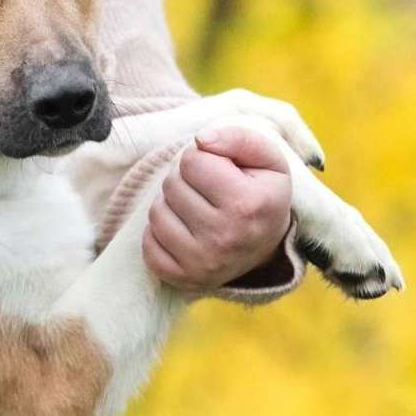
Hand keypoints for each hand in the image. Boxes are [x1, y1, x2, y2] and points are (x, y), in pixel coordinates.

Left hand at [142, 126, 292, 294]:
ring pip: (156, 212)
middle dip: (185, 180)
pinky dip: (160, 232)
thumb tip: (201, 140)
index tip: (221, 171)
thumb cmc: (261, 194)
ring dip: (171, 204)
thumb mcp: (266, 160)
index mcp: (248, 204)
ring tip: (196, 208)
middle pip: (172, 184)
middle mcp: (226, 237)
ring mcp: (203, 263)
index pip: (192, 160)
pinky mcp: (183, 278)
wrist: (267, 248)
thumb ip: (238, 137)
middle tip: (208, 191)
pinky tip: (184, 230)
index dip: (203, 158)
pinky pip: (148, 243)